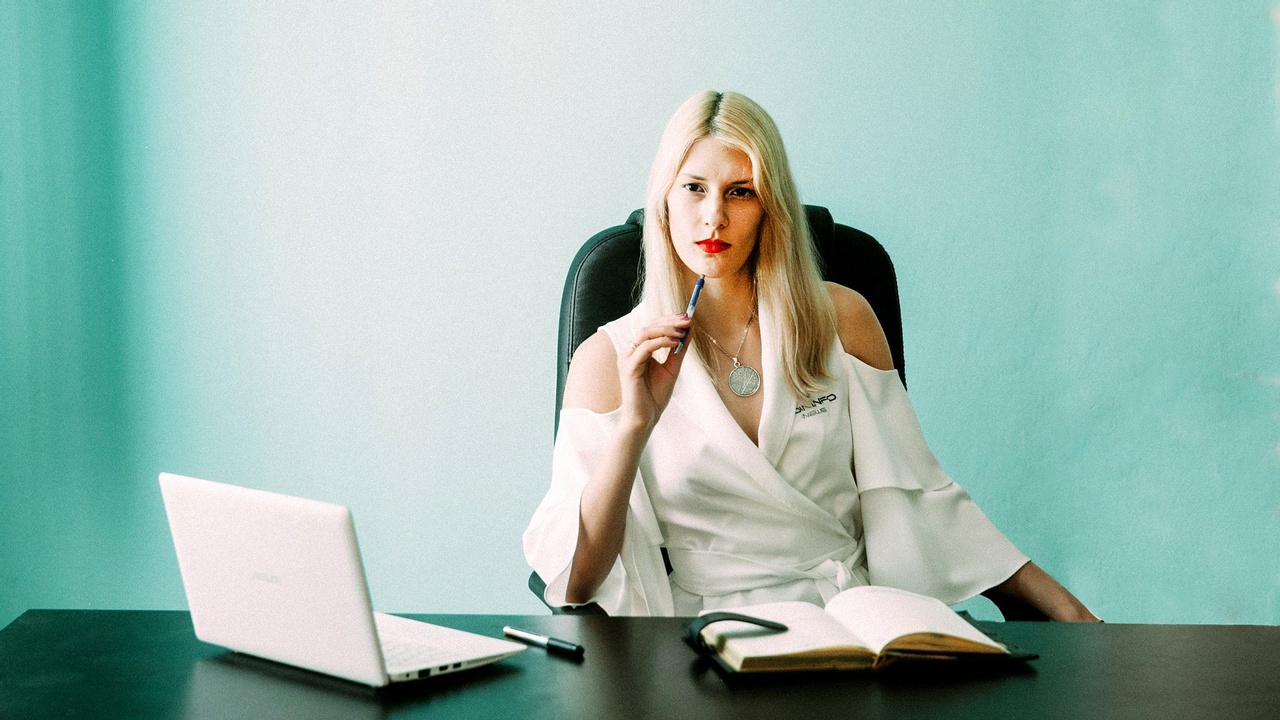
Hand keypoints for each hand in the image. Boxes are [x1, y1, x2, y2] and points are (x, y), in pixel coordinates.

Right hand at [617, 313, 693, 432]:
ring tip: (682, 332)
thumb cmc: (655, 395)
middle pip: (648, 326)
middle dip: (669, 321)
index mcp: (639, 351)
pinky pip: (644, 348)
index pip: (652, 327)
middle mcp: (630, 352)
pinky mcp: (629, 368)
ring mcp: (628, 359)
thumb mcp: (672, 368)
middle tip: (687, 320)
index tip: (687, 317)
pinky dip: (660, 342)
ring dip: (665, 329)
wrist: (646, 418)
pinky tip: (675, 342)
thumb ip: (678, 350)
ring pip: (644, 333)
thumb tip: (689, 330)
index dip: (669, 319)